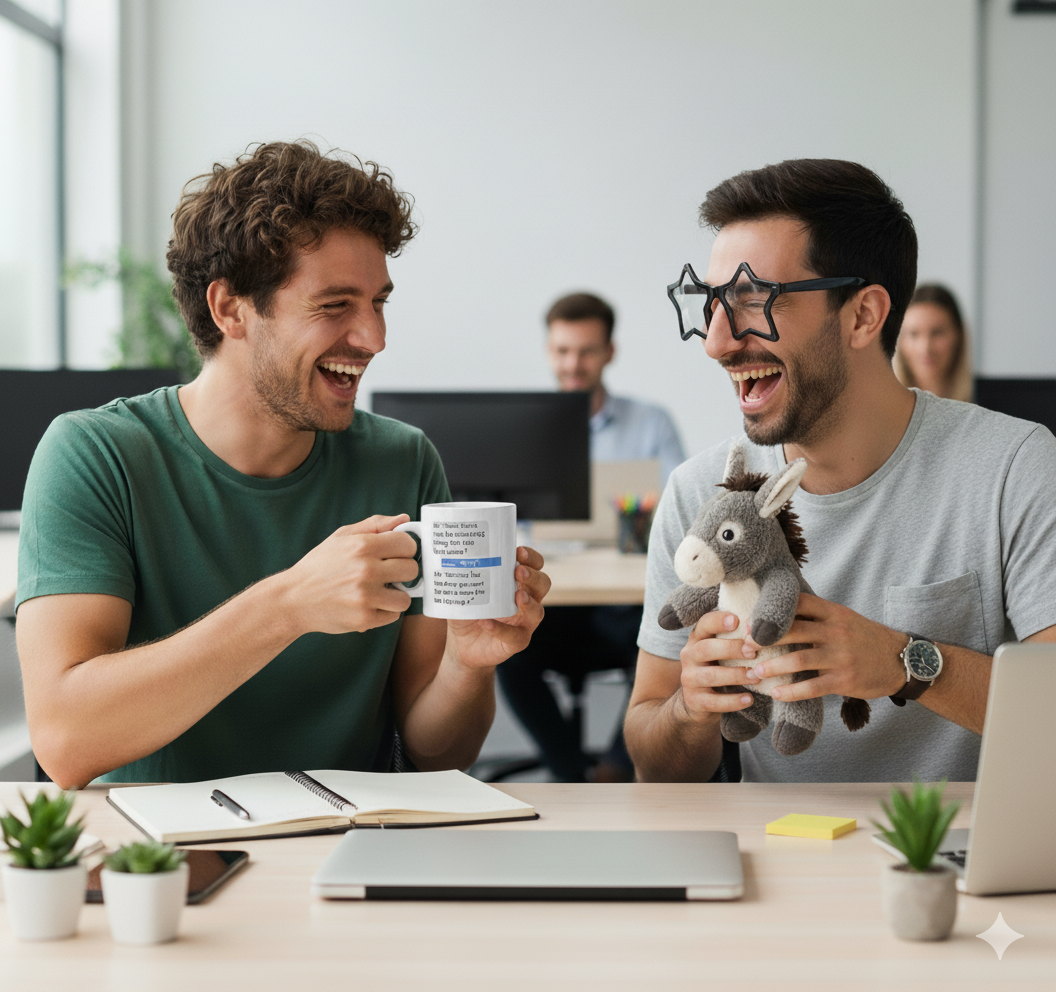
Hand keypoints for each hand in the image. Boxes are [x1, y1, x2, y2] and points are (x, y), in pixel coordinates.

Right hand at [282, 514, 419, 634]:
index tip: (397, 554)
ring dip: (396, 596)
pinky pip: (393, 616)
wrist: (293, 599)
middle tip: (389, 575)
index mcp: (363, 546)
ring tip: (380, 592)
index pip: (407, 544)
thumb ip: (375, 525)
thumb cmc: (319, 566)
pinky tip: (369, 605)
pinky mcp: (364, 618)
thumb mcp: (342, 536)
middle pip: (411, 570)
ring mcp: (366, 596)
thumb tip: (404, 519)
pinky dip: (384, 612)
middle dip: (403, 572)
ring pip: (406, 598)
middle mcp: (366, 570)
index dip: (405, 549)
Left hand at [443, 546, 550, 670]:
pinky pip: (514, 636)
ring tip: (517, 595)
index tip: (519, 552)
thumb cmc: (468, 613)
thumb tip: (453, 559)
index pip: (535, 566)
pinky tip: (486, 622)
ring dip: (528, 602)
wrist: (461, 645)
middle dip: (533, 576)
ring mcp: (524, 623)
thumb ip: (464, 577)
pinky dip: (501, 629)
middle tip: (518, 571)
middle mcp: (527, 601)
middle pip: (543, 584)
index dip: (532, 558)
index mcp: (518, 583)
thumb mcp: (465, 592)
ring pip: (537, 611)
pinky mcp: (517, 642)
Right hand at [676, 610, 761, 722]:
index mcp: (698, 638)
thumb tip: (764, 626)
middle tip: (753, 653)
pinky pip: (714, 701)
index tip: (737, 620)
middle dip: (731, 649)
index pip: (704, 624)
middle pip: (706, 648)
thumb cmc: (720, 667)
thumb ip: (737, 638)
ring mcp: (689, 679)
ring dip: (736, 676)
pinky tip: (749, 699)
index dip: (719, 621)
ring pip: (711, 676)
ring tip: (756, 677)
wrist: (700, 701)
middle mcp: (690, 656)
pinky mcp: (694, 700)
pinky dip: (733, 701)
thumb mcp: (723, 650)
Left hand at [744, 593, 906, 702]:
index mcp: (834, 613)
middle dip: (765, 639)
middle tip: (745, 647)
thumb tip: (780, 613)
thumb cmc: (865, 638)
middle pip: (793, 630)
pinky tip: (776, 694)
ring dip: (773, 667)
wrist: (901, 660)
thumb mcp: (845, 618)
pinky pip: (813, 686)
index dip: (772, 611)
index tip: (750, 620)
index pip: (799, 603)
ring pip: (799, 659)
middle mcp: (836, 632)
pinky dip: (792, 691)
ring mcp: (841, 656)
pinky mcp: (845, 680)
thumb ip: (817, 615)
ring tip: (754, 672)